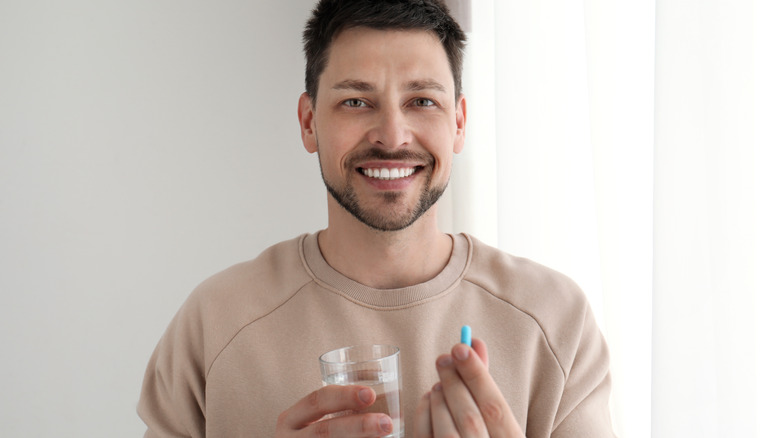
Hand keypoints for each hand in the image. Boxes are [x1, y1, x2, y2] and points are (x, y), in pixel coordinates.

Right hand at [276, 385, 393, 436]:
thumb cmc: (313, 437)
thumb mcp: (312, 422)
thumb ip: (339, 408)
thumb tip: (386, 386)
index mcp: (290, 420)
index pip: (317, 401)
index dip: (344, 396)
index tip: (371, 394)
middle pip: (324, 432)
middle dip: (358, 426)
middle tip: (386, 422)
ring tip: (388, 433)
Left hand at [413, 338, 522, 436]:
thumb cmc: (489, 435)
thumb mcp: (499, 420)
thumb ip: (486, 385)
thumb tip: (475, 344)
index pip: (495, 408)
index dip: (477, 375)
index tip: (461, 348)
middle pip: (469, 418)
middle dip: (454, 383)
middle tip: (444, 358)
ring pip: (446, 431)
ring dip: (439, 400)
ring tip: (440, 382)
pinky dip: (424, 415)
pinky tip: (429, 400)